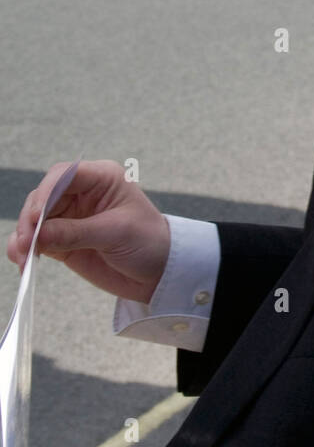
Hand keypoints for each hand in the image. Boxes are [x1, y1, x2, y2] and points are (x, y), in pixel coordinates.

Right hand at [6, 161, 170, 303]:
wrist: (158, 272)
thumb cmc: (148, 243)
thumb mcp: (116, 234)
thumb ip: (75, 233)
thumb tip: (37, 235)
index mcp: (102, 178)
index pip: (65, 175)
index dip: (45, 192)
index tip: (35, 217)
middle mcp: (83, 193)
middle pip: (44, 196)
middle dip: (31, 218)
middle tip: (25, 242)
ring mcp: (71, 216)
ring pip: (35, 218)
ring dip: (24, 235)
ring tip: (21, 256)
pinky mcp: (63, 239)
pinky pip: (37, 239)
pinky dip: (25, 248)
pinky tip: (21, 260)